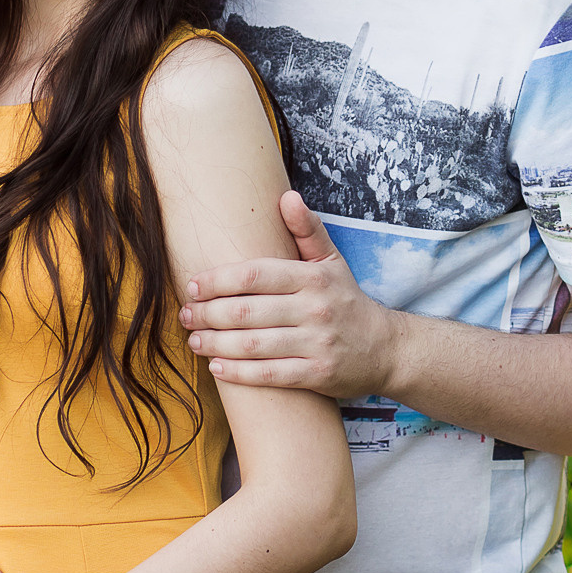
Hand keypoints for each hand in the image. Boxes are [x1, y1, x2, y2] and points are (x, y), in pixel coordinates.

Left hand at [180, 191, 400, 400]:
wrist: (386, 348)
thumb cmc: (346, 301)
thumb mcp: (331, 262)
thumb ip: (307, 230)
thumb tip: (286, 198)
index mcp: (312, 277)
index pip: (254, 275)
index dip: (217, 281)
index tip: (193, 286)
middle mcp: (315, 309)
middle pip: (246, 312)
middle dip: (208, 314)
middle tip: (185, 315)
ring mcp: (317, 343)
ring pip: (253, 345)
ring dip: (215, 344)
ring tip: (194, 341)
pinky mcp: (318, 374)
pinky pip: (270, 375)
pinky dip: (238, 373)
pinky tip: (216, 367)